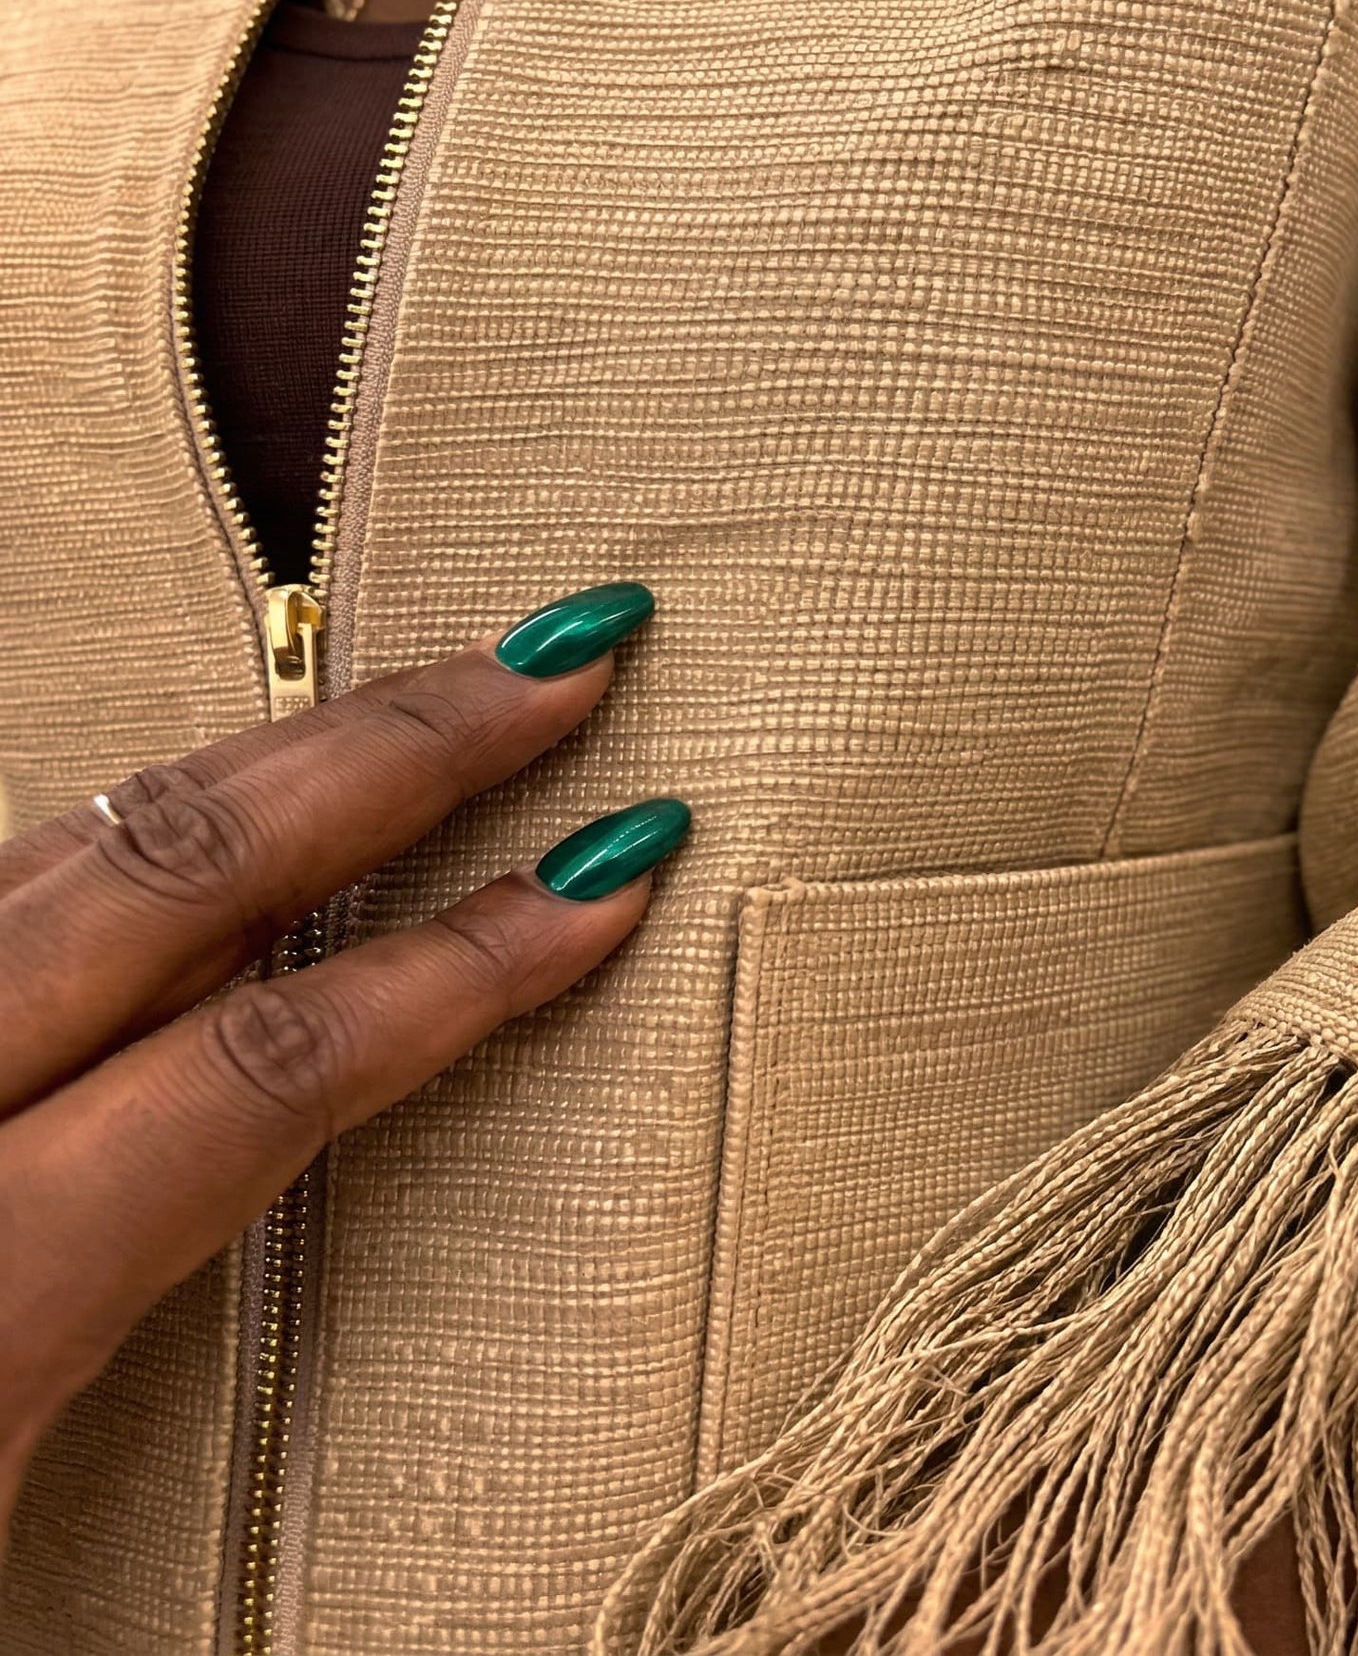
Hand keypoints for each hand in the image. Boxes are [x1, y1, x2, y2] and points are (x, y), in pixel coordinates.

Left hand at [0, 583, 685, 1544]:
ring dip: (288, 755)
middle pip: (183, 866)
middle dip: (404, 750)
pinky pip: (6, 864)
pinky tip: (241, 801)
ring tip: (435, 699)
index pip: (266, 1063)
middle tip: (566, 658)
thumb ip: (95, 1385)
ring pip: (80, 830)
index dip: (465, 965)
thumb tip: (336, 1355)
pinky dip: (152, 814)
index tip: (612, 881)